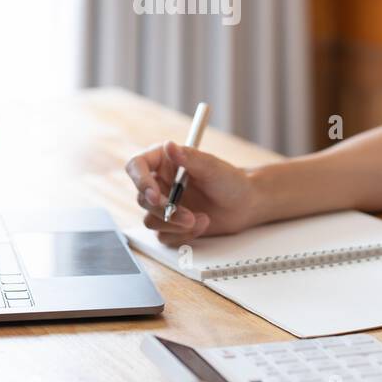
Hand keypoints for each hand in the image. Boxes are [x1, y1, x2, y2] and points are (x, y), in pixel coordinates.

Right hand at [124, 140, 259, 244]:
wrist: (245, 205)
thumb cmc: (230, 181)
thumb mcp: (212, 167)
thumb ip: (190, 158)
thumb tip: (169, 146)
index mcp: (164, 161)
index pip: (136, 166)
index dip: (140, 181)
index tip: (156, 196)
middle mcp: (160, 183)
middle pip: (142, 198)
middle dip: (164, 210)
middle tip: (187, 216)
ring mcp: (164, 205)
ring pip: (150, 220)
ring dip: (175, 224)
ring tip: (201, 219)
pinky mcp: (170, 225)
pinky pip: (164, 235)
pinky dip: (183, 235)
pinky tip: (202, 224)